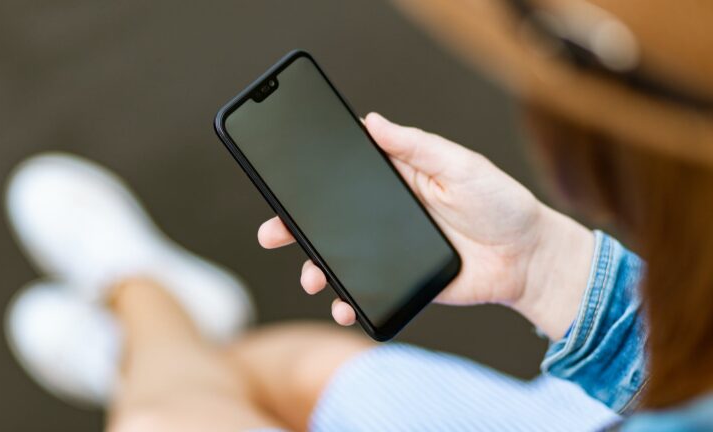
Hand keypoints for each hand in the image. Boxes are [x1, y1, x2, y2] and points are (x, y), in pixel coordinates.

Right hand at [258, 113, 593, 338]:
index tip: (282, 185)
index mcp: (399, 180)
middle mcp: (389, 215)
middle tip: (272, 234)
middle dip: (298, 229)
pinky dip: (350, 299)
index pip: (346, 178)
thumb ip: (416, 146)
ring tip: (312, 276)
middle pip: (333, 221)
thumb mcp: (460, 164)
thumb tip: (372, 121)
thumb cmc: (502, 203)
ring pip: (344, 258)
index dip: (313, 183)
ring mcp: (393, 250)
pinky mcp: (403, 281)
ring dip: (319, 268)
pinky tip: (343, 304)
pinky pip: (368, 289)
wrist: (530, 259)